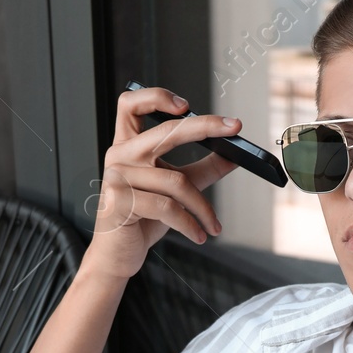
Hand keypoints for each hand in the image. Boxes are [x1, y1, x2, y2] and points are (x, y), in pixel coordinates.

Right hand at [82, 86, 243, 281]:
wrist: (117, 255)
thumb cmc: (142, 219)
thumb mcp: (176, 190)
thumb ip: (202, 170)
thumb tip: (235, 156)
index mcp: (127, 145)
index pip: (130, 104)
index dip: (156, 96)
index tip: (186, 104)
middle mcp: (119, 155)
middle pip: (165, 130)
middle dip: (204, 126)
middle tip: (233, 129)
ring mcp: (117, 177)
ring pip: (176, 180)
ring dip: (203, 207)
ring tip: (213, 224)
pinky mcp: (119, 202)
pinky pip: (168, 207)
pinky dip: (190, 223)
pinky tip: (199, 234)